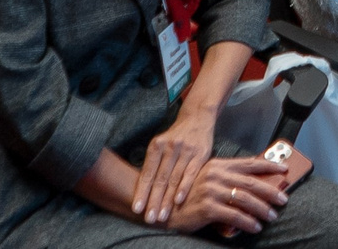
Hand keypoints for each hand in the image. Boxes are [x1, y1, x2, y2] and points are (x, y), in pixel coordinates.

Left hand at [133, 101, 216, 222]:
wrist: (197, 118)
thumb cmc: (174, 138)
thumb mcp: (160, 145)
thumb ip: (153, 165)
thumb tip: (141, 191)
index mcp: (156, 145)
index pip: (147, 173)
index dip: (142, 192)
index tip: (136, 209)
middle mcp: (170, 147)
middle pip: (160, 179)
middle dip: (153, 201)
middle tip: (148, 219)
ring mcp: (186, 150)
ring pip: (174, 179)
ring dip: (167, 200)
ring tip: (161, 216)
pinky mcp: (201, 154)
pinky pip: (191, 174)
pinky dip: (184, 188)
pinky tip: (179, 201)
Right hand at [167, 155, 291, 236]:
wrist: (164, 208)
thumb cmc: (189, 195)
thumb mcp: (209, 180)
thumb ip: (229, 179)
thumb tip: (256, 185)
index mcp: (219, 165)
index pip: (250, 163)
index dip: (269, 165)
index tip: (284, 169)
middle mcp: (216, 175)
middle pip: (251, 182)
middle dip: (271, 191)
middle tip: (283, 198)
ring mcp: (211, 190)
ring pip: (245, 199)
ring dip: (262, 209)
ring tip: (272, 216)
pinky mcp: (207, 207)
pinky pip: (234, 215)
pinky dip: (248, 222)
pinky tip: (255, 227)